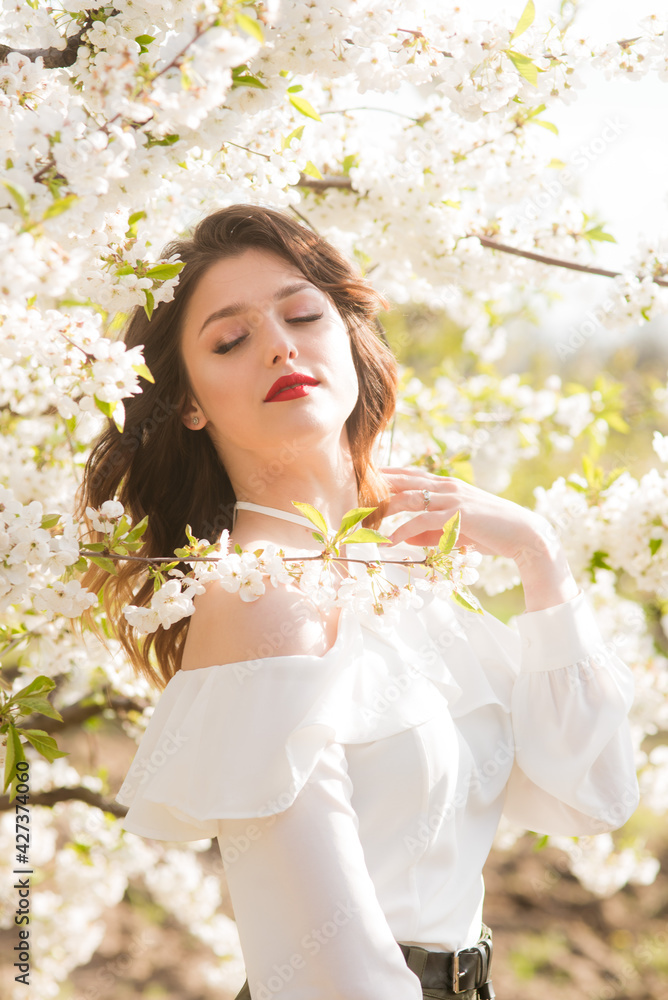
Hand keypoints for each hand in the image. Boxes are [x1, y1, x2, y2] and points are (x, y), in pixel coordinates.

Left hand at [377, 466, 548, 560]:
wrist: (523, 534)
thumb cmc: (491, 532)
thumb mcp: (455, 530)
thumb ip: (430, 532)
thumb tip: (406, 539)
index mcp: (447, 485)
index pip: (409, 475)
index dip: (385, 477)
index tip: (363, 482)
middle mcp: (447, 486)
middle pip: (403, 481)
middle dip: (377, 490)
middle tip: (354, 500)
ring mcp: (452, 497)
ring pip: (408, 498)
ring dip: (385, 510)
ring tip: (366, 522)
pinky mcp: (457, 513)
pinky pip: (422, 520)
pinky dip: (403, 530)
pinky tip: (390, 541)